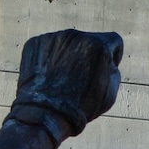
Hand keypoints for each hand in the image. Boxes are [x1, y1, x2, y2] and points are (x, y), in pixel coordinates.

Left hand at [8, 29, 124, 142]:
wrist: (46, 114)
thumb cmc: (82, 106)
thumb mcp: (111, 91)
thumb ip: (113, 68)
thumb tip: (108, 59)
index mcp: (98, 45)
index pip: (113, 40)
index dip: (113, 56)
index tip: (105, 69)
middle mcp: (76, 35)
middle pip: (89, 41)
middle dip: (89, 56)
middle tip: (81, 78)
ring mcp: (53, 37)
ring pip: (68, 43)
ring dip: (69, 56)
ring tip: (63, 79)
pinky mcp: (34, 43)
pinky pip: (48, 47)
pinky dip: (50, 58)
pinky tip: (49, 76)